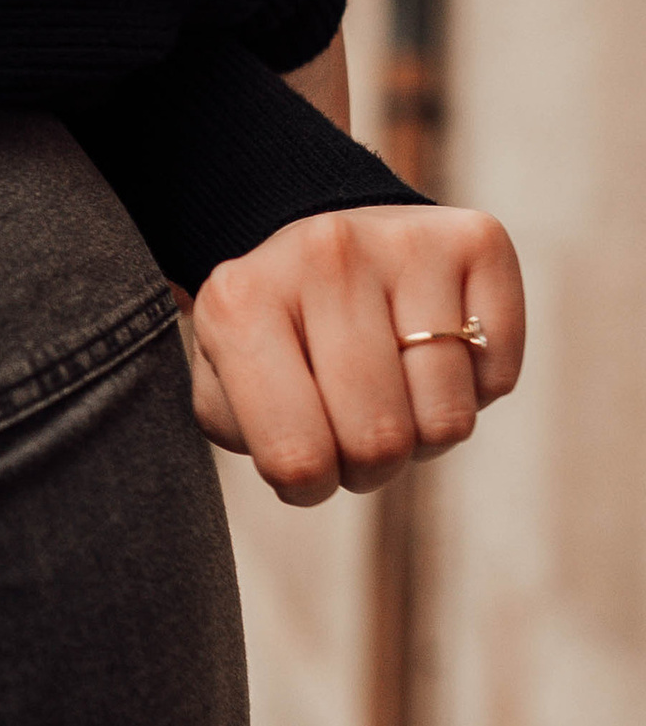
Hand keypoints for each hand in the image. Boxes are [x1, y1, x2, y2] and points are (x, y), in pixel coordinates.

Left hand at [182, 203, 523, 503]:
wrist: (321, 249)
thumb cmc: (275, 342)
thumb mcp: (227, 392)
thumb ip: (250, 436)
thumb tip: (307, 466)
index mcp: (240, 299)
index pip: (298, 457)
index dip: (310, 485)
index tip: (303, 458)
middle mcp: (325, 253)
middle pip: (380, 441)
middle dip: (370, 465)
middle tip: (351, 425)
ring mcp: (406, 239)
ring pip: (447, 420)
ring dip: (424, 433)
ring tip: (390, 387)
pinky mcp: (479, 240)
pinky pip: (498, 379)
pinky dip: (473, 391)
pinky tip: (434, 351)